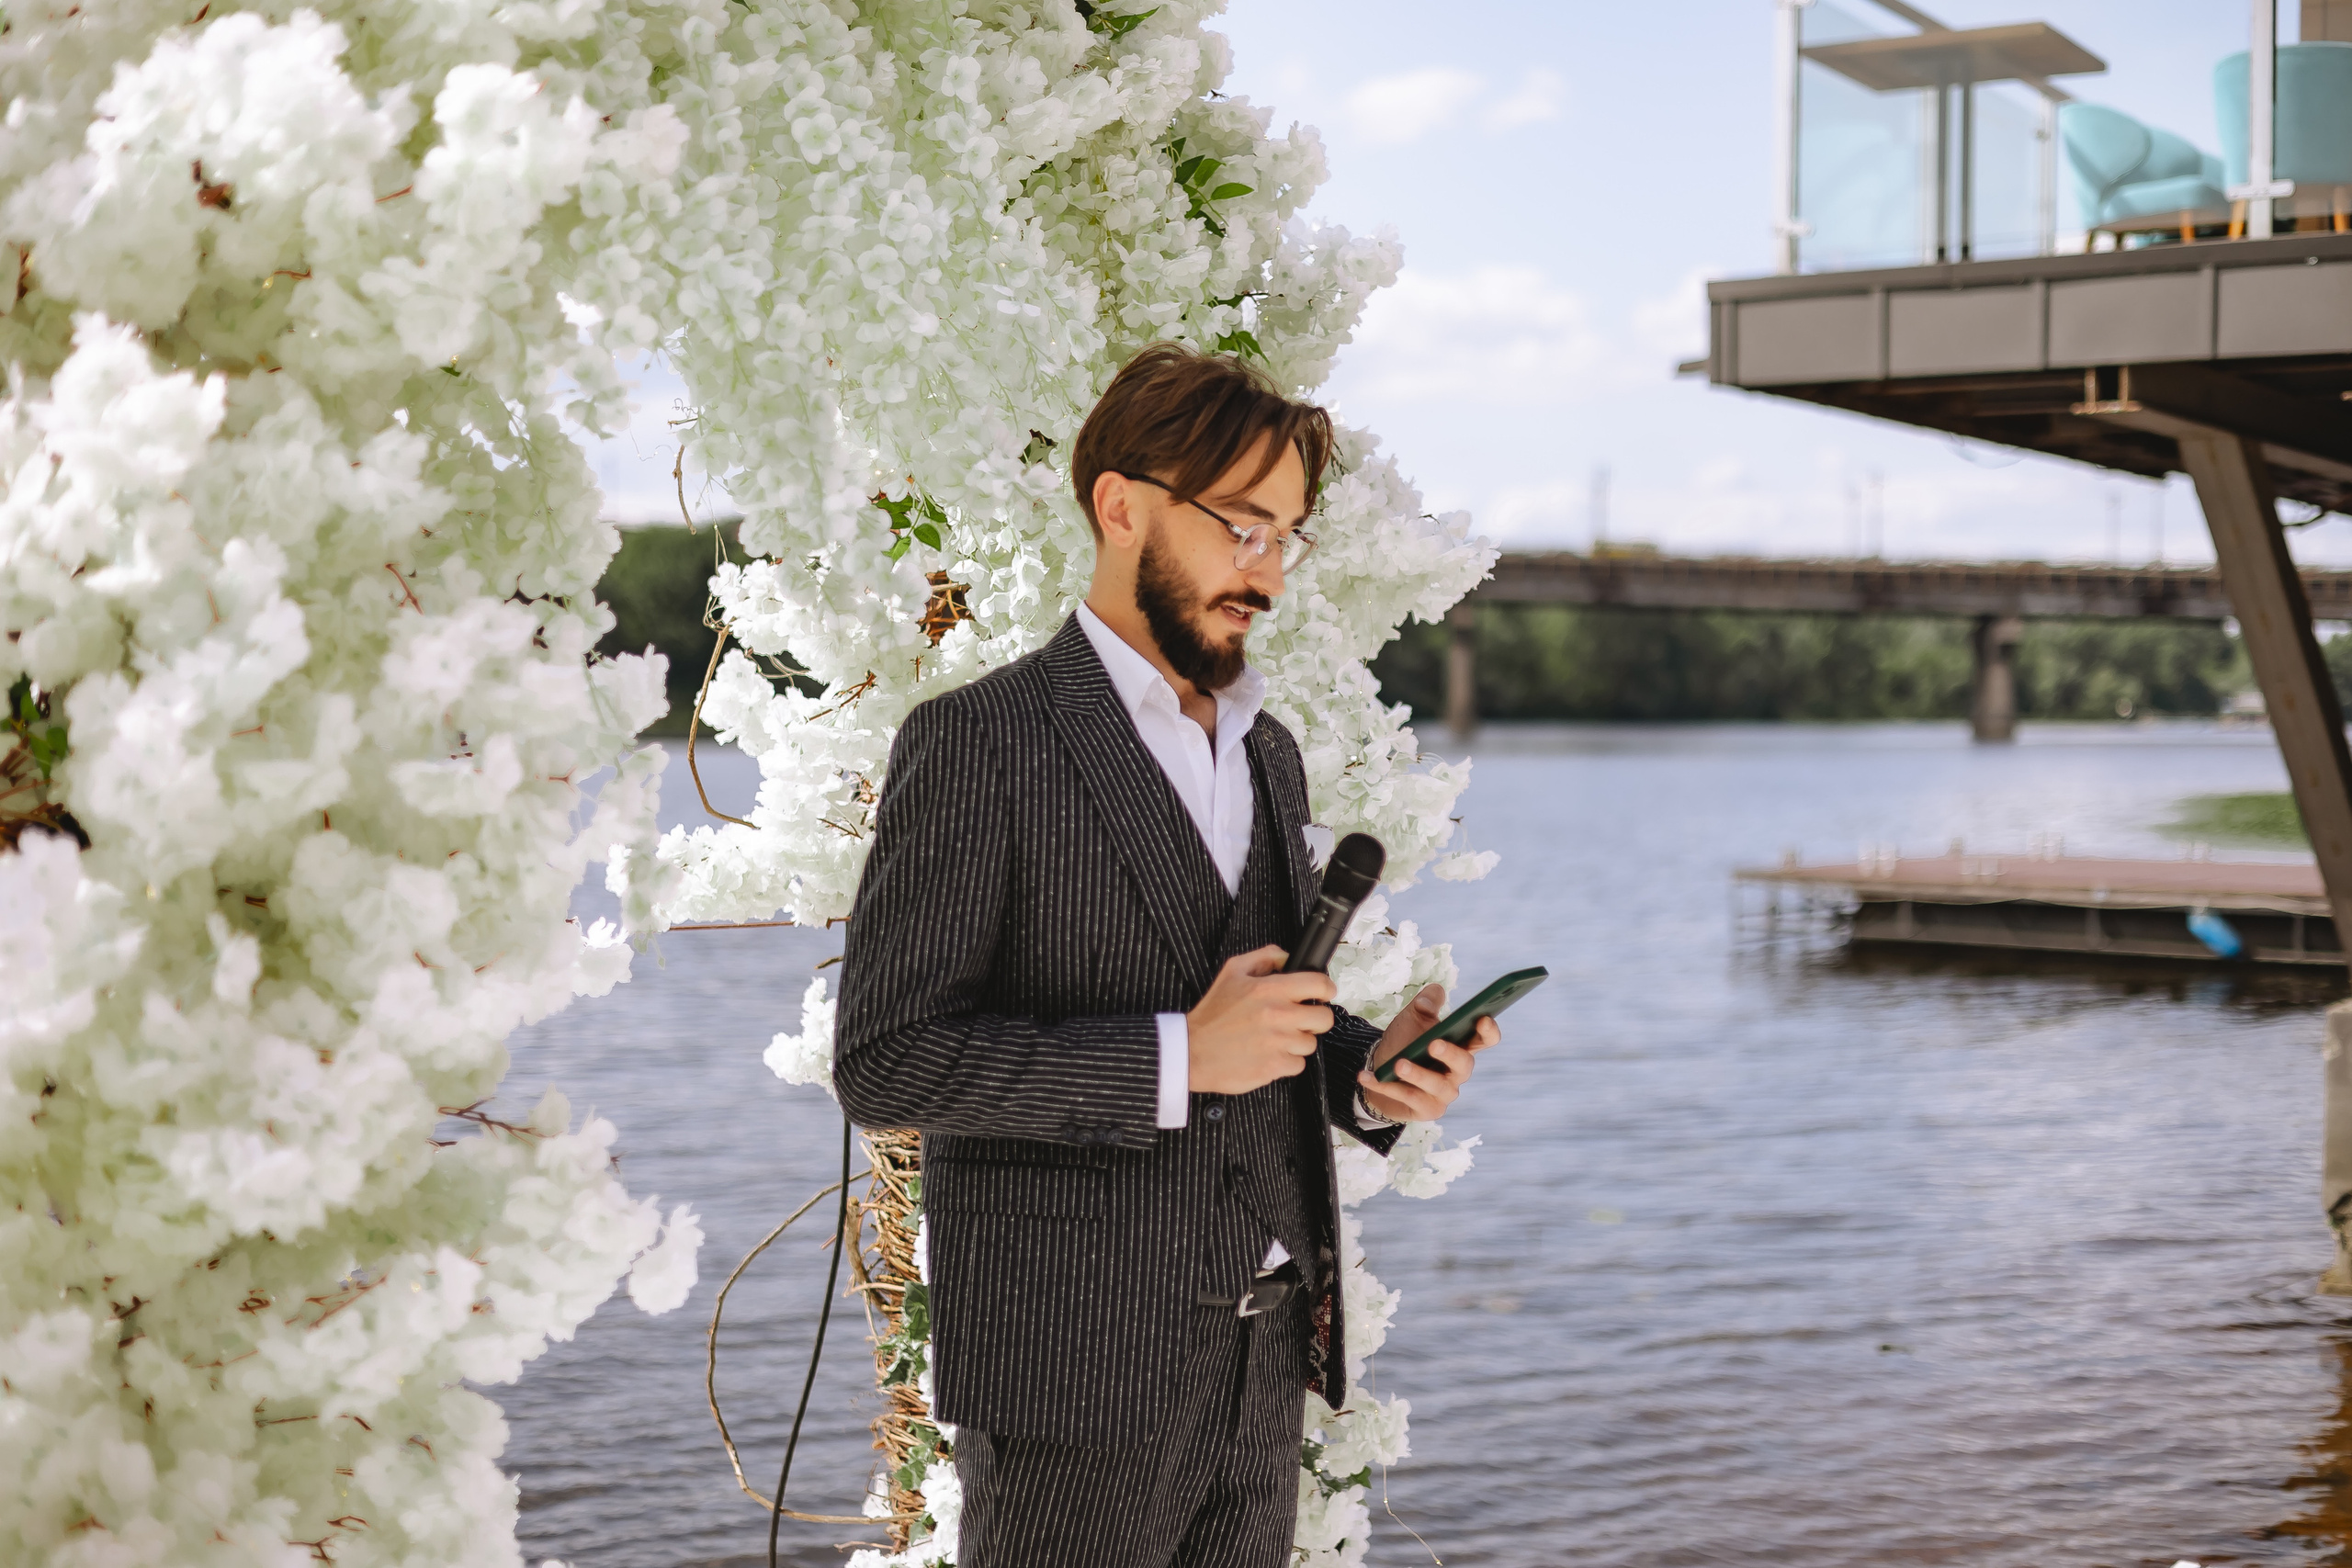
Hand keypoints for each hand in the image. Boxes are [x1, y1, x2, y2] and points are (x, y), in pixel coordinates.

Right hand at [1188, 944, 1334, 1095]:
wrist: (1192, 1051)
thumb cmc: (1212, 1014)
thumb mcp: (1232, 972)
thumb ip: (1264, 957)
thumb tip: (1288, 958)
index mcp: (1269, 989)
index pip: (1318, 984)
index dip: (1325, 989)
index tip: (1322, 994)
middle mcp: (1278, 1015)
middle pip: (1324, 1018)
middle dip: (1314, 1018)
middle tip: (1299, 1019)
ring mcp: (1278, 1043)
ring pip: (1311, 1043)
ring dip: (1297, 1041)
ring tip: (1276, 1038)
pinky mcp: (1275, 1066)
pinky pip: (1299, 1064)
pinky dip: (1287, 1061)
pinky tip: (1270, 1054)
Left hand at [1358, 983, 1498, 1123]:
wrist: (1382, 1070)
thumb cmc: (1405, 1041)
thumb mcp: (1412, 1018)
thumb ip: (1425, 1004)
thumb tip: (1433, 993)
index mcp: (1461, 1045)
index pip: (1484, 1039)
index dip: (1488, 1030)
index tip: (1482, 1018)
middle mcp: (1457, 1071)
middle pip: (1464, 1064)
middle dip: (1450, 1054)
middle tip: (1433, 1044)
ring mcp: (1444, 1093)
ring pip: (1437, 1086)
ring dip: (1417, 1075)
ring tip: (1399, 1064)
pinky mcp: (1427, 1109)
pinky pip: (1409, 1099)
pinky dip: (1386, 1087)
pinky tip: (1366, 1077)